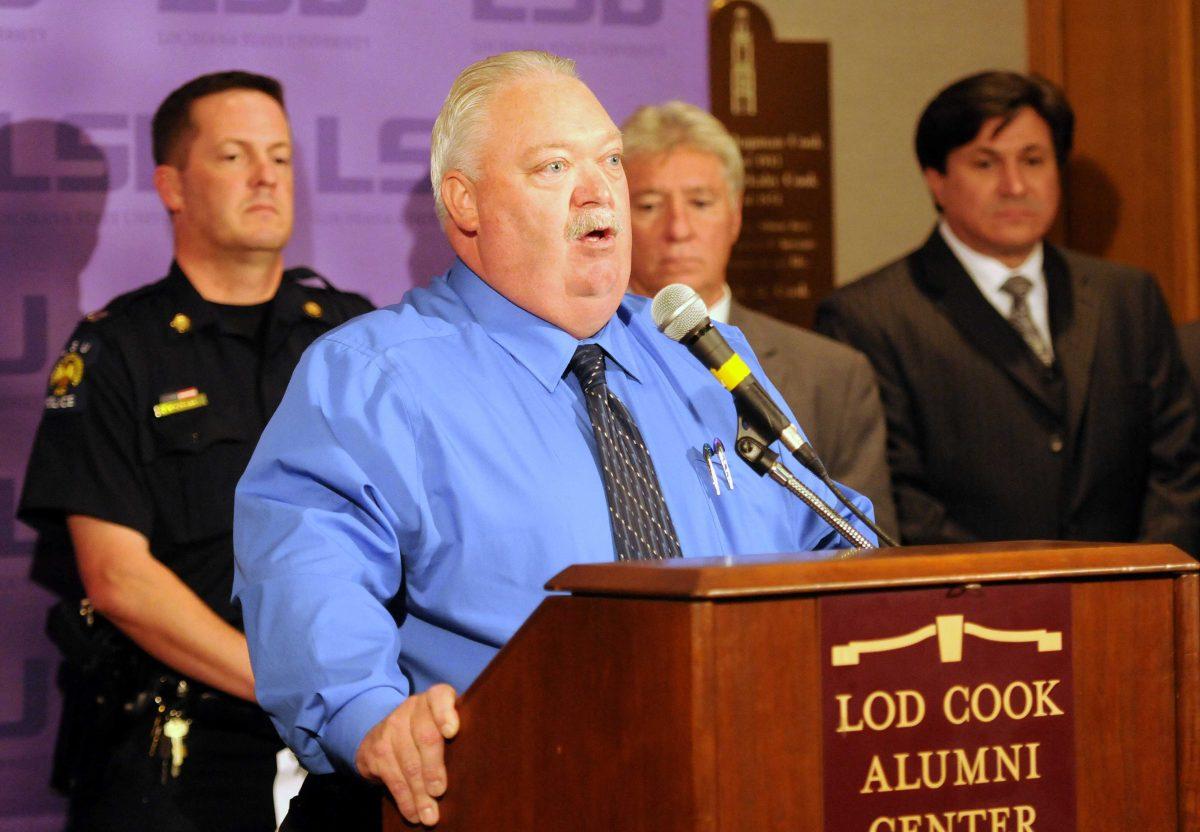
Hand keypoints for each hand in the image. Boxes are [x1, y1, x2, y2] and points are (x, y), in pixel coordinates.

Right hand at [355, 684, 459, 825]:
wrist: (384, 732)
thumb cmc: (428, 731)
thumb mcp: (443, 723)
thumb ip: (459, 733)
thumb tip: (477, 767)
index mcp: (434, 699)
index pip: (440, 697)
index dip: (445, 713)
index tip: (451, 732)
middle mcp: (411, 708)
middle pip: (425, 737)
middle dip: (433, 768)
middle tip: (440, 791)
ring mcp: (390, 727)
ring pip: (408, 763)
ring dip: (420, 793)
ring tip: (430, 815)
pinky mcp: (374, 749)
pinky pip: (392, 778)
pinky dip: (405, 799)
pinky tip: (413, 813)